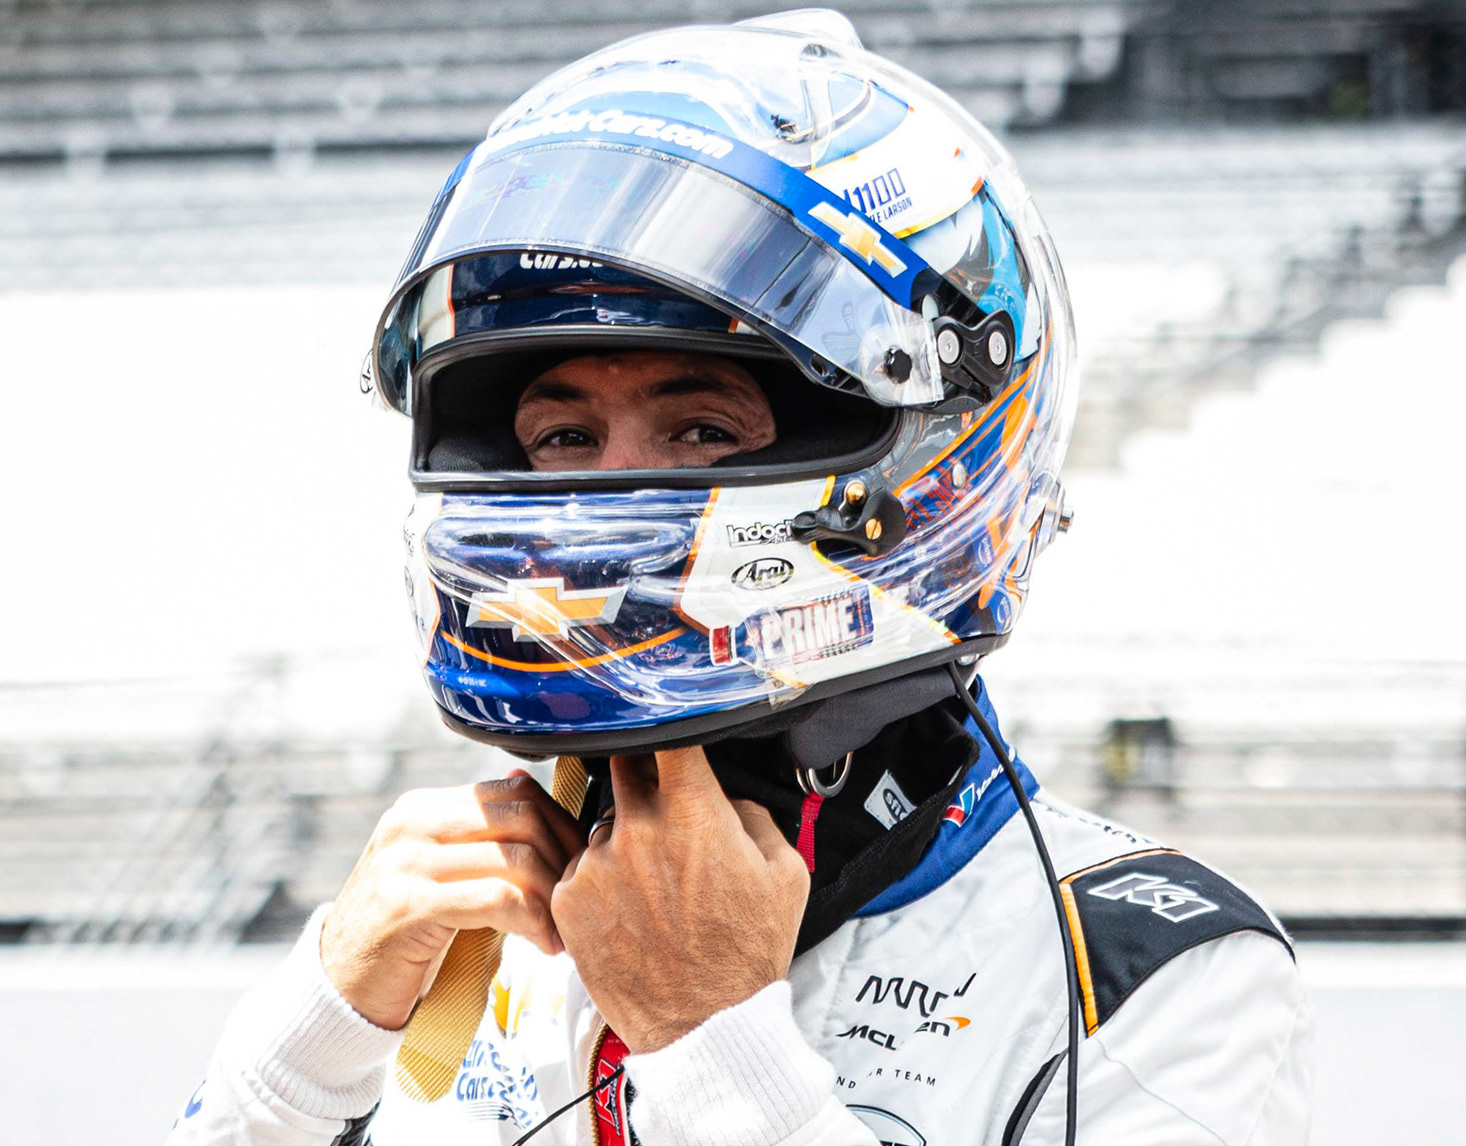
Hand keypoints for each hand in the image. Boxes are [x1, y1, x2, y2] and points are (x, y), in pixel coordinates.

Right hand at [320, 774, 585, 1030]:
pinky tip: (541, 943)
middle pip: (522, 818)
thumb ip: (482, 838)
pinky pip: (496, 898)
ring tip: (558, 931)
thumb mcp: (443, 874)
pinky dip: (532, 920)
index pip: (515, 792)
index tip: (578, 866)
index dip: (561, 826)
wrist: (340, 987)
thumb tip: (534, 793)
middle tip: (576, 901)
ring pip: (515, 857)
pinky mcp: (409, 905)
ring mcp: (406, 861)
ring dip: (550, 898)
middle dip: (563, 860)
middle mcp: (411, 824)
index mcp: (423, 808)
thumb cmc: (405, 934)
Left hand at [551, 746, 809, 1052]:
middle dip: (644, 776)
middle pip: (625, 766)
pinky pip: (581, 865)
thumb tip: (725, 796)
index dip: (671, 723)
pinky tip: (629, 908)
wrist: (706, 1025)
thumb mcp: (785, 873)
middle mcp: (639, 828)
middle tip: (663, 807)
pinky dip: (601, 877)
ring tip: (654, 882)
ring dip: (624, 836)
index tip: (671, 722)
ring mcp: (598, 863)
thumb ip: (753, 814)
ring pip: (605, 822)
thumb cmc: (748, 953)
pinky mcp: (569, 899)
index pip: (669, 733)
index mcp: (694, 812)